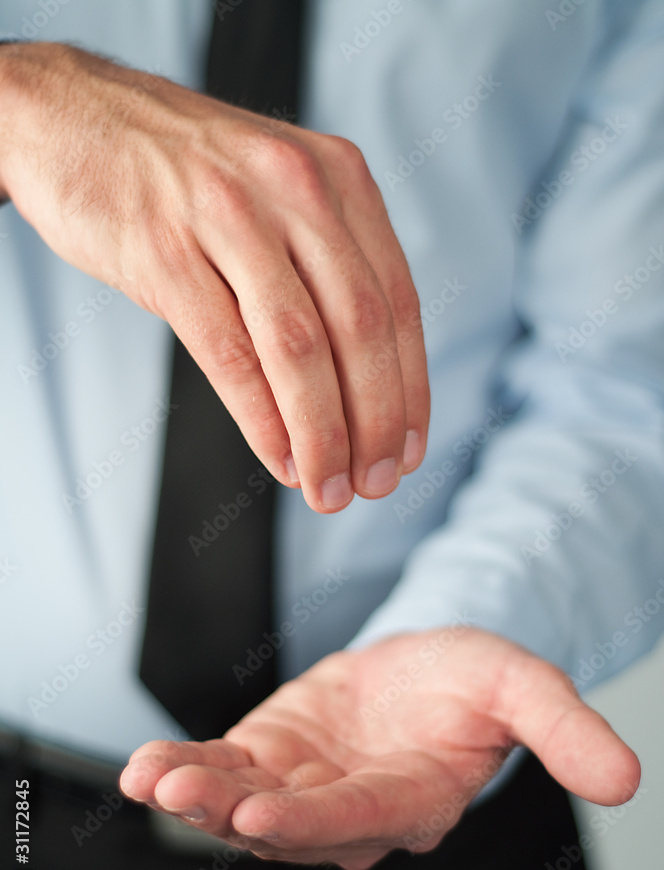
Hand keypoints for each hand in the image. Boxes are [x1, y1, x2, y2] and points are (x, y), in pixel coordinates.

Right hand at [0, 43, 428, 511]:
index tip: (409, 448)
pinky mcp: (164, 251)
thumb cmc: (185, 173)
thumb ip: (327, 263)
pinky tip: (279, 457)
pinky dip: (262, 418)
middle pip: (359, 329)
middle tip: (374, 484)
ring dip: (322, 433)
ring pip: (298, 347)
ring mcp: (227, 215)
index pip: (398, 301)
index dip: (410, 388)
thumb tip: (365, 381)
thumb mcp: (280, 191)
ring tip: (328, 487)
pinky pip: (230, 353)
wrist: (72, 117)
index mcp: (336, 178)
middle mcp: (293, 188)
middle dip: (375, 422)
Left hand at [120, 628, 639, 869]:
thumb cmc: (475, 680)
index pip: (362, 820)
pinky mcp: (269, 757)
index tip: (263, 818)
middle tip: (181, 792)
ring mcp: (303, 787)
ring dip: (195, 794)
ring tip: (149, 773)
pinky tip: (143, 762)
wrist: (428, 666)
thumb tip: (626, 780)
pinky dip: (185, 767)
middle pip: (288, 825)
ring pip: (243, 805)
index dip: (315, 823)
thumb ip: (564, 731)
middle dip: (233, 814)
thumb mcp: (524, 686)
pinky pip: (222, 770)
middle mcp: (350, 810)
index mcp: (412, 800)